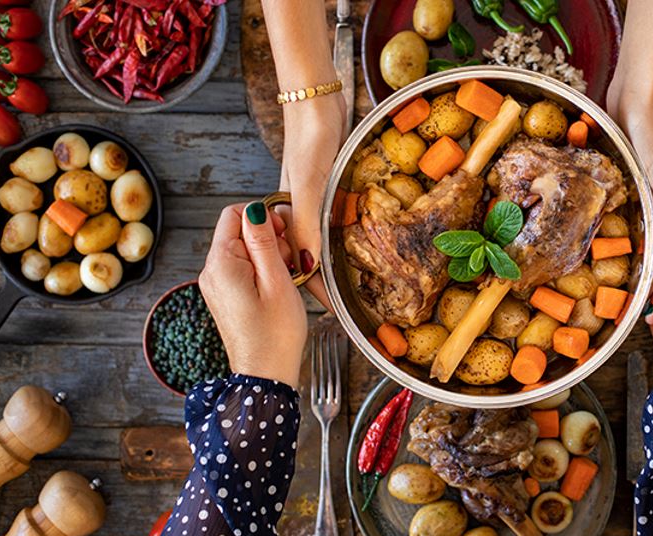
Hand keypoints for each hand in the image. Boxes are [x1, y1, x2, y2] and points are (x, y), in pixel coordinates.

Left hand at [199, 202, 307, 385]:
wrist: (266, 374)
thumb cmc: (275, 334)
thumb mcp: (276, 280)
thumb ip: (263, 241)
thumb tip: (256, 209)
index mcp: (221, 263)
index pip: (235, 214)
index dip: (263, 218)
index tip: (285, 237)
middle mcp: (211, 272)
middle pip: (238, 231)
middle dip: (268, 238)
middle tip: (289, 263)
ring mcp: (216, 285)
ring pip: (243, 250)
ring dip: (268, 256)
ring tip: (285, 279)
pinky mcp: (225, 295)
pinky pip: (242, 268)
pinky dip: (262, 271)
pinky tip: (277, 288)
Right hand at [280, 100, 345, 310]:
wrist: (314, 102)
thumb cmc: (309, 142)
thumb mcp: (310, 188)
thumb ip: (307, 227)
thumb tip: (310, 268)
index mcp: (290, 222)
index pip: (304, 270)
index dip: (322, 294)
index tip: (342, 317)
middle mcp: (300, 217)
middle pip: (312, 261)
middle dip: (331, 287)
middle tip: (357, 310)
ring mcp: (313, 204)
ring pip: (323, 243)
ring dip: (338, 265)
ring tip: (362, 288)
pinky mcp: (325, 190)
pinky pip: (334, 223)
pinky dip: (344, 239)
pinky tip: (360, 244)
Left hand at [607, 95, 652, 329]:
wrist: (638, 88)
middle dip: (640, 262)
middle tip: (621, 291)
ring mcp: (639, 182)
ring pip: (633, 218)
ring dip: (620, 238)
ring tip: (600, 267)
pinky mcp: (621, 168)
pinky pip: (615, 197)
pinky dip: (604, 210)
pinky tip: (587, 222)